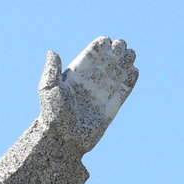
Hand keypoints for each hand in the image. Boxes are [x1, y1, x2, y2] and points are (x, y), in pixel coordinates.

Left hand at [39, 37, 138, 154]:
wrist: (64, 140)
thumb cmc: (53, 115)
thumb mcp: (48, 90)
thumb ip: (51, 70)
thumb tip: (52, 51)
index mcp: (78, 73)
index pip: (94, 52)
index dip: (103, 44)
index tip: (107, 43)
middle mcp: (92, 81)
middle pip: (110, 59)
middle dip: (118, 49)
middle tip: (121, 48)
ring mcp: (103, 94)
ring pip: (119, 72)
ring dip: (127, 61)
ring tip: (130, 56)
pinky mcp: (112, 107)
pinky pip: (124, 90)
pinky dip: (131, 80)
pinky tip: (134, 71)